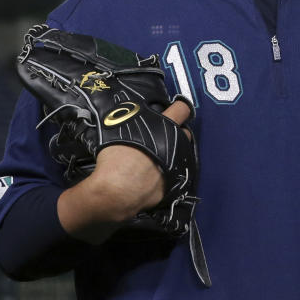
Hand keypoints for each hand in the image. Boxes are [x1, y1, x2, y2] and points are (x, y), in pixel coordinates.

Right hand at [57, 100, 192, 243]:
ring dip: (173, 153)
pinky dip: (163, 174)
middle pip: (185, 133)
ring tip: (155, 156)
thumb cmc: (114, 158)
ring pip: (181, 155)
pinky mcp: (171, 185)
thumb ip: (130, 116)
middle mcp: (175, 146)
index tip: (175, 109)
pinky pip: (171, 175)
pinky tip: (150, 176)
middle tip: (162, 135)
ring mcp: (175, 166)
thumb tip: (130, 110)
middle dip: (177, 132)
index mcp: (164, 127)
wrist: (116, 192)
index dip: (179, 107)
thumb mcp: (116, 127)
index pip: (182, 109)